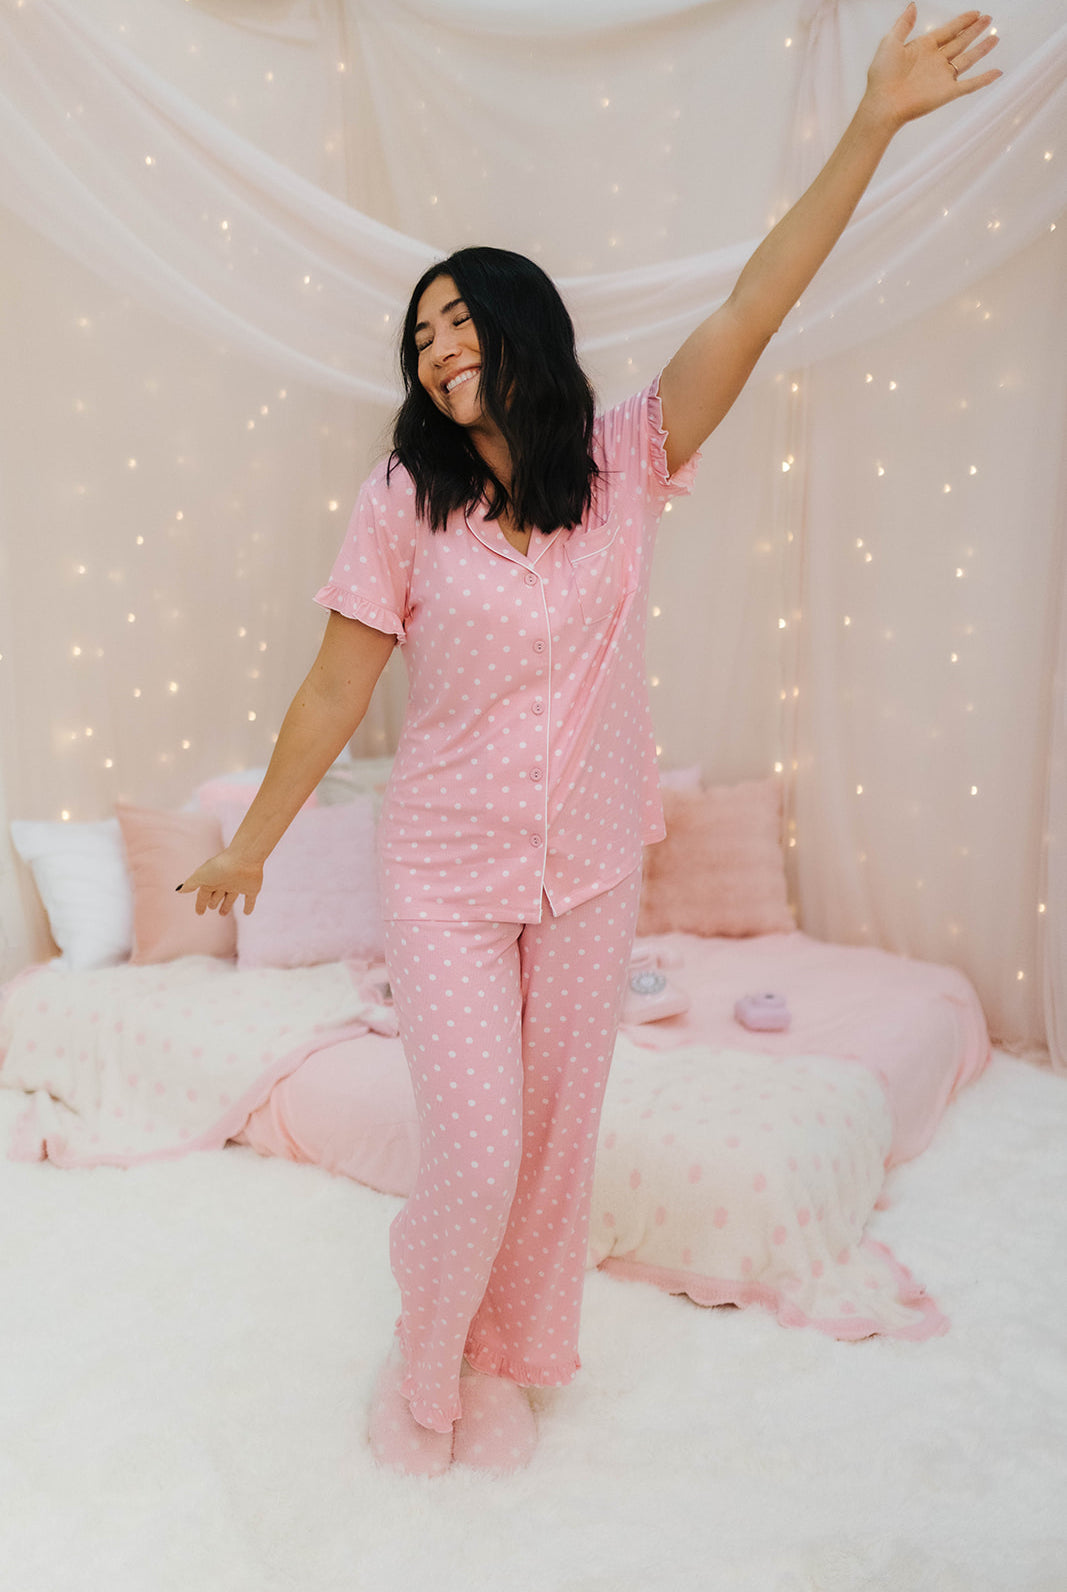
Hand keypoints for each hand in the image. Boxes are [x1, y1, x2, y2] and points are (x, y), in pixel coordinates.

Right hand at [177, 848, 262, 915]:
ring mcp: (238, 885)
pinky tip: (247, 913)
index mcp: (211, 880)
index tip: (199, 912)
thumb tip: (179, 890)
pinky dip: (249, 906)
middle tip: (211, 907)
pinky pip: (250, 900)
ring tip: (223, 913)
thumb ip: (191, 884)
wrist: (244, 858)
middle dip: (213, 902)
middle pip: (217, 895)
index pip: (204, 895)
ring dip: (227, 906)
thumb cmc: (220, 866)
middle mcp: (224, 883)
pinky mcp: (251, 888)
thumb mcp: (201, 876)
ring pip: (231, 898)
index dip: (200, 904)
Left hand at [865, 3, 1001, 129]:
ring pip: (968, 59)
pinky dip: (984, 79)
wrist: (883, 104)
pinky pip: (970, 84)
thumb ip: (903, 24)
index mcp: (923, 48)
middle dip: (974, 30)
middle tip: (988, 19)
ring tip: (995, 37)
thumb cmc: (882, 76)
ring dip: (982, 49)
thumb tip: (912, 6)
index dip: (962, 21)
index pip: (948, 31)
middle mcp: (936, 61)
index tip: (975, 13)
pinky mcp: (947, 92)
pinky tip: (997, 72)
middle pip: (960, 42)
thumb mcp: (890, 43)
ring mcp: (942, 77)